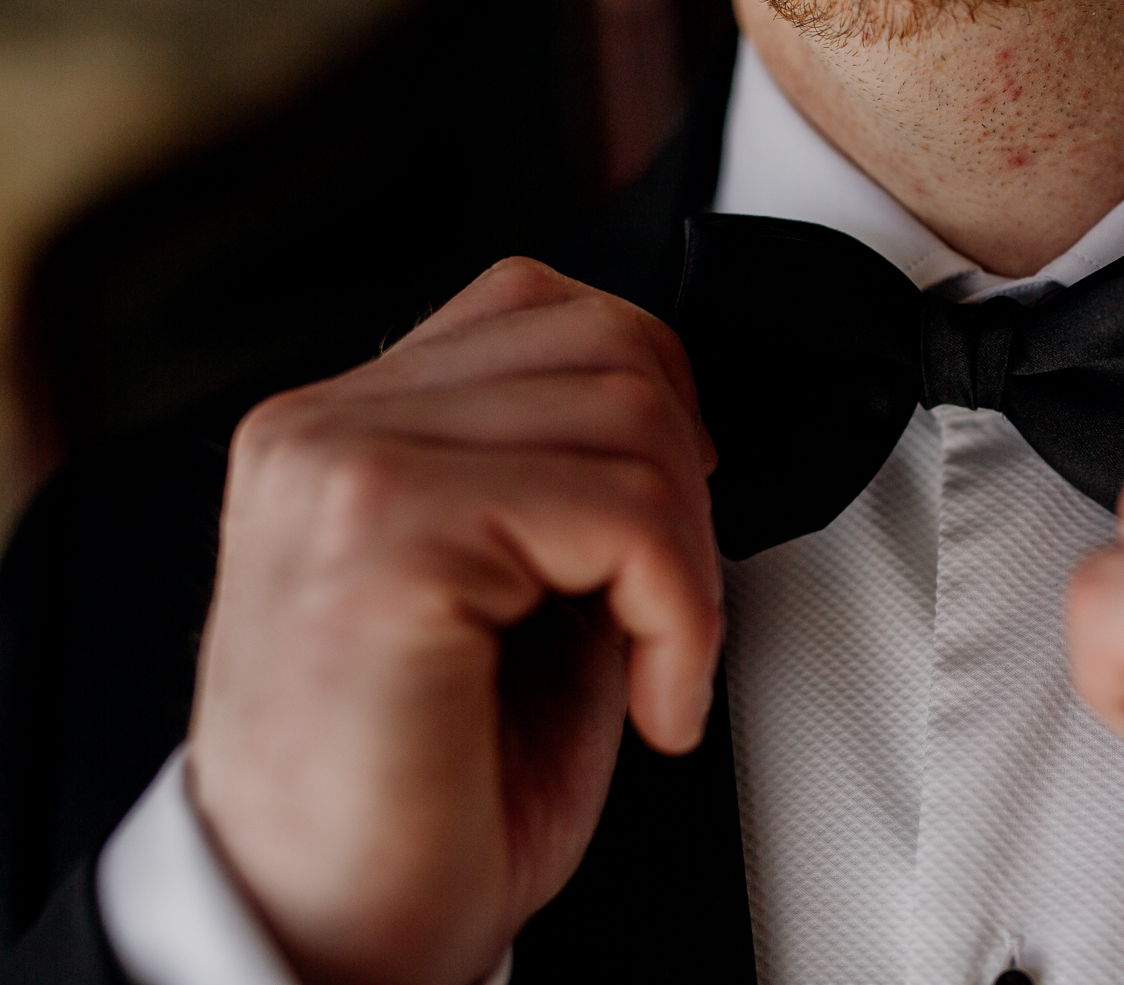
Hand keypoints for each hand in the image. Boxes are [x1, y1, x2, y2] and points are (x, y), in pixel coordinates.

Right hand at [188, 258, 720, 984]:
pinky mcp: (389, 536)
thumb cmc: (417, 801)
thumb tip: (681, 427)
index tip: (665, 530)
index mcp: (341, 428)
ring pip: (634, 418)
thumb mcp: (508, 601)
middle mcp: (325, 427)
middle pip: (609, 346)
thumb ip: (562, 486)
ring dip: (689, 562)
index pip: (545, 309)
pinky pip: (624, 514)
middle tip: (670, 610)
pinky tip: (651, 705)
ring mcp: (345, 467)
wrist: (326, 938)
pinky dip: (682, 618)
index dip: (653, 409)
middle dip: (690, 487)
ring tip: (655, 665)